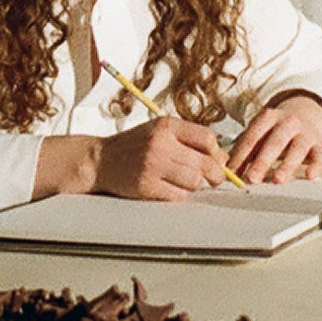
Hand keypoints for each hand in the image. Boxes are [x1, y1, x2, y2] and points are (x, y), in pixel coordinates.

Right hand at [94, 116, 227, 200]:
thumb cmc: (133, 146)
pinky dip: (178, 194)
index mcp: (166, 125)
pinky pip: (178, 195)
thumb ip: (188, 139)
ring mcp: (152, 165)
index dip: (217, 153)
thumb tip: (221, 157)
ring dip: (194, 185)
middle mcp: (160, 143)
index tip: (217, 160)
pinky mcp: (146, 186)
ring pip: (195, 181)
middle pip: (205, 163)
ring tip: (183, 181)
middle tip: (213, 178)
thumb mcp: (159, 131)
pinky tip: (168, 187)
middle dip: (215, 174)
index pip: (208, 138)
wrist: (100, 160)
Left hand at [227, 93, 321, 184]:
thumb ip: (245, 149)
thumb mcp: (259, 132)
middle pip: (274, 142)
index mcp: (267, 118)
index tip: (232, 172)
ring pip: (297, 149)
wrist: (305, 114)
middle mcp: (287, 123)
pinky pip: (319, 155)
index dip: (241, 155)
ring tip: (277, 180)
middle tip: (252, 178)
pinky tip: (310, 175)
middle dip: (262, 161)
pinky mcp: (318, 144)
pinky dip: (316, 165)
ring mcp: (304, 133)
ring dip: (286, 165)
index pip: (252, 137)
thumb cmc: (275, 130)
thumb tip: (226, 170)